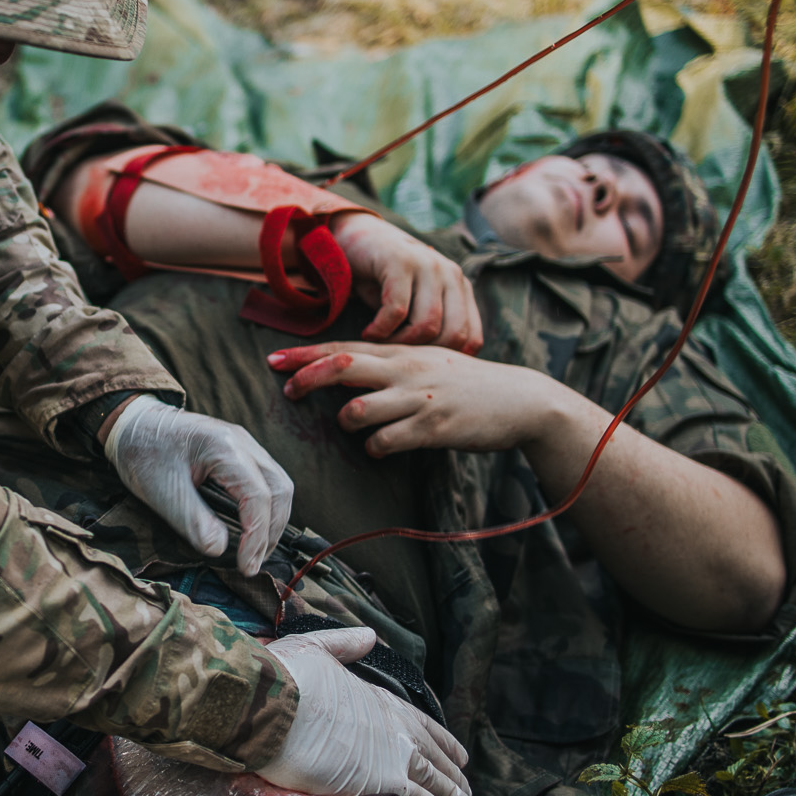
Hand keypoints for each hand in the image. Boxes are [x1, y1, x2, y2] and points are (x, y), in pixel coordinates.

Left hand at [103, 396, 292, 575]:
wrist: (133, 424)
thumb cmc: (144, 454)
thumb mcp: (163, 492)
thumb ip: (194, 522)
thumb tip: (221, 550)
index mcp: (224, 447)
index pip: (258, 497)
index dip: (256, 537)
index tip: (246, 567)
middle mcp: (242, 442)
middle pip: (280, 489)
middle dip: (271, 531)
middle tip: (253, 564)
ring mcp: (244, 444)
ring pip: (278, 484)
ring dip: (272, 521)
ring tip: (255, 552)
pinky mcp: (239, 452)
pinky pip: (266, 480)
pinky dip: (265, 508)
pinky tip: (250, 529)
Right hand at [258, 627, 471, 795]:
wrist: (271, 704)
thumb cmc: (285, 677)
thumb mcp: (315, 648)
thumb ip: (344, 645)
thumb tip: (368, 635)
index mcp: (378, 698)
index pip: (419, 722)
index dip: (441, 739)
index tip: (457, 753)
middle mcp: (394, 724)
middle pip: (432, 752)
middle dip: (451, 771)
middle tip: (465, 787)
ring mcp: (394, 751)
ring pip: (434, 777)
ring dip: (453, 794)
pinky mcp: (385, 778)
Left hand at [268, 341, 565, 456]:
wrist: (521, 400)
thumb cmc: (468, 384)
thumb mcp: (429, 363)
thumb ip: (390, 365)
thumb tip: (346, 371)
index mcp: (402, 354)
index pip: (344, 348)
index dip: (306, 353)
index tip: (273, 359)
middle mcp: (406, 371)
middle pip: (343, 367)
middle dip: (308, 378)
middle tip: (287, 390)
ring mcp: (419, 399)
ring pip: (358, 409)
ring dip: (347, 422)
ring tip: (357, 427)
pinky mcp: (434, 428)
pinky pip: (387, 441)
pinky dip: (375, 447)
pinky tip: (382, 448)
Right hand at [328, 213, 482, 351]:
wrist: (355, 236)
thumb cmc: (384, 279)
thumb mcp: (415, 302)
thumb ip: (433, 324)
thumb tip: (440, 368)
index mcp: (460, 286)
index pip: (472, 338)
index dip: (446, 359)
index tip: (418, 365)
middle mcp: (450, 273)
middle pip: (453, 335)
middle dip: (424, 354)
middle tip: (398, 358)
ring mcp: (427, 264)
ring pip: (427, 324)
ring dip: (400, 344)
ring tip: (380, 346)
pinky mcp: (401, 261)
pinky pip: (397, 311)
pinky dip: (381, 331)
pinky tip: (368, 333)